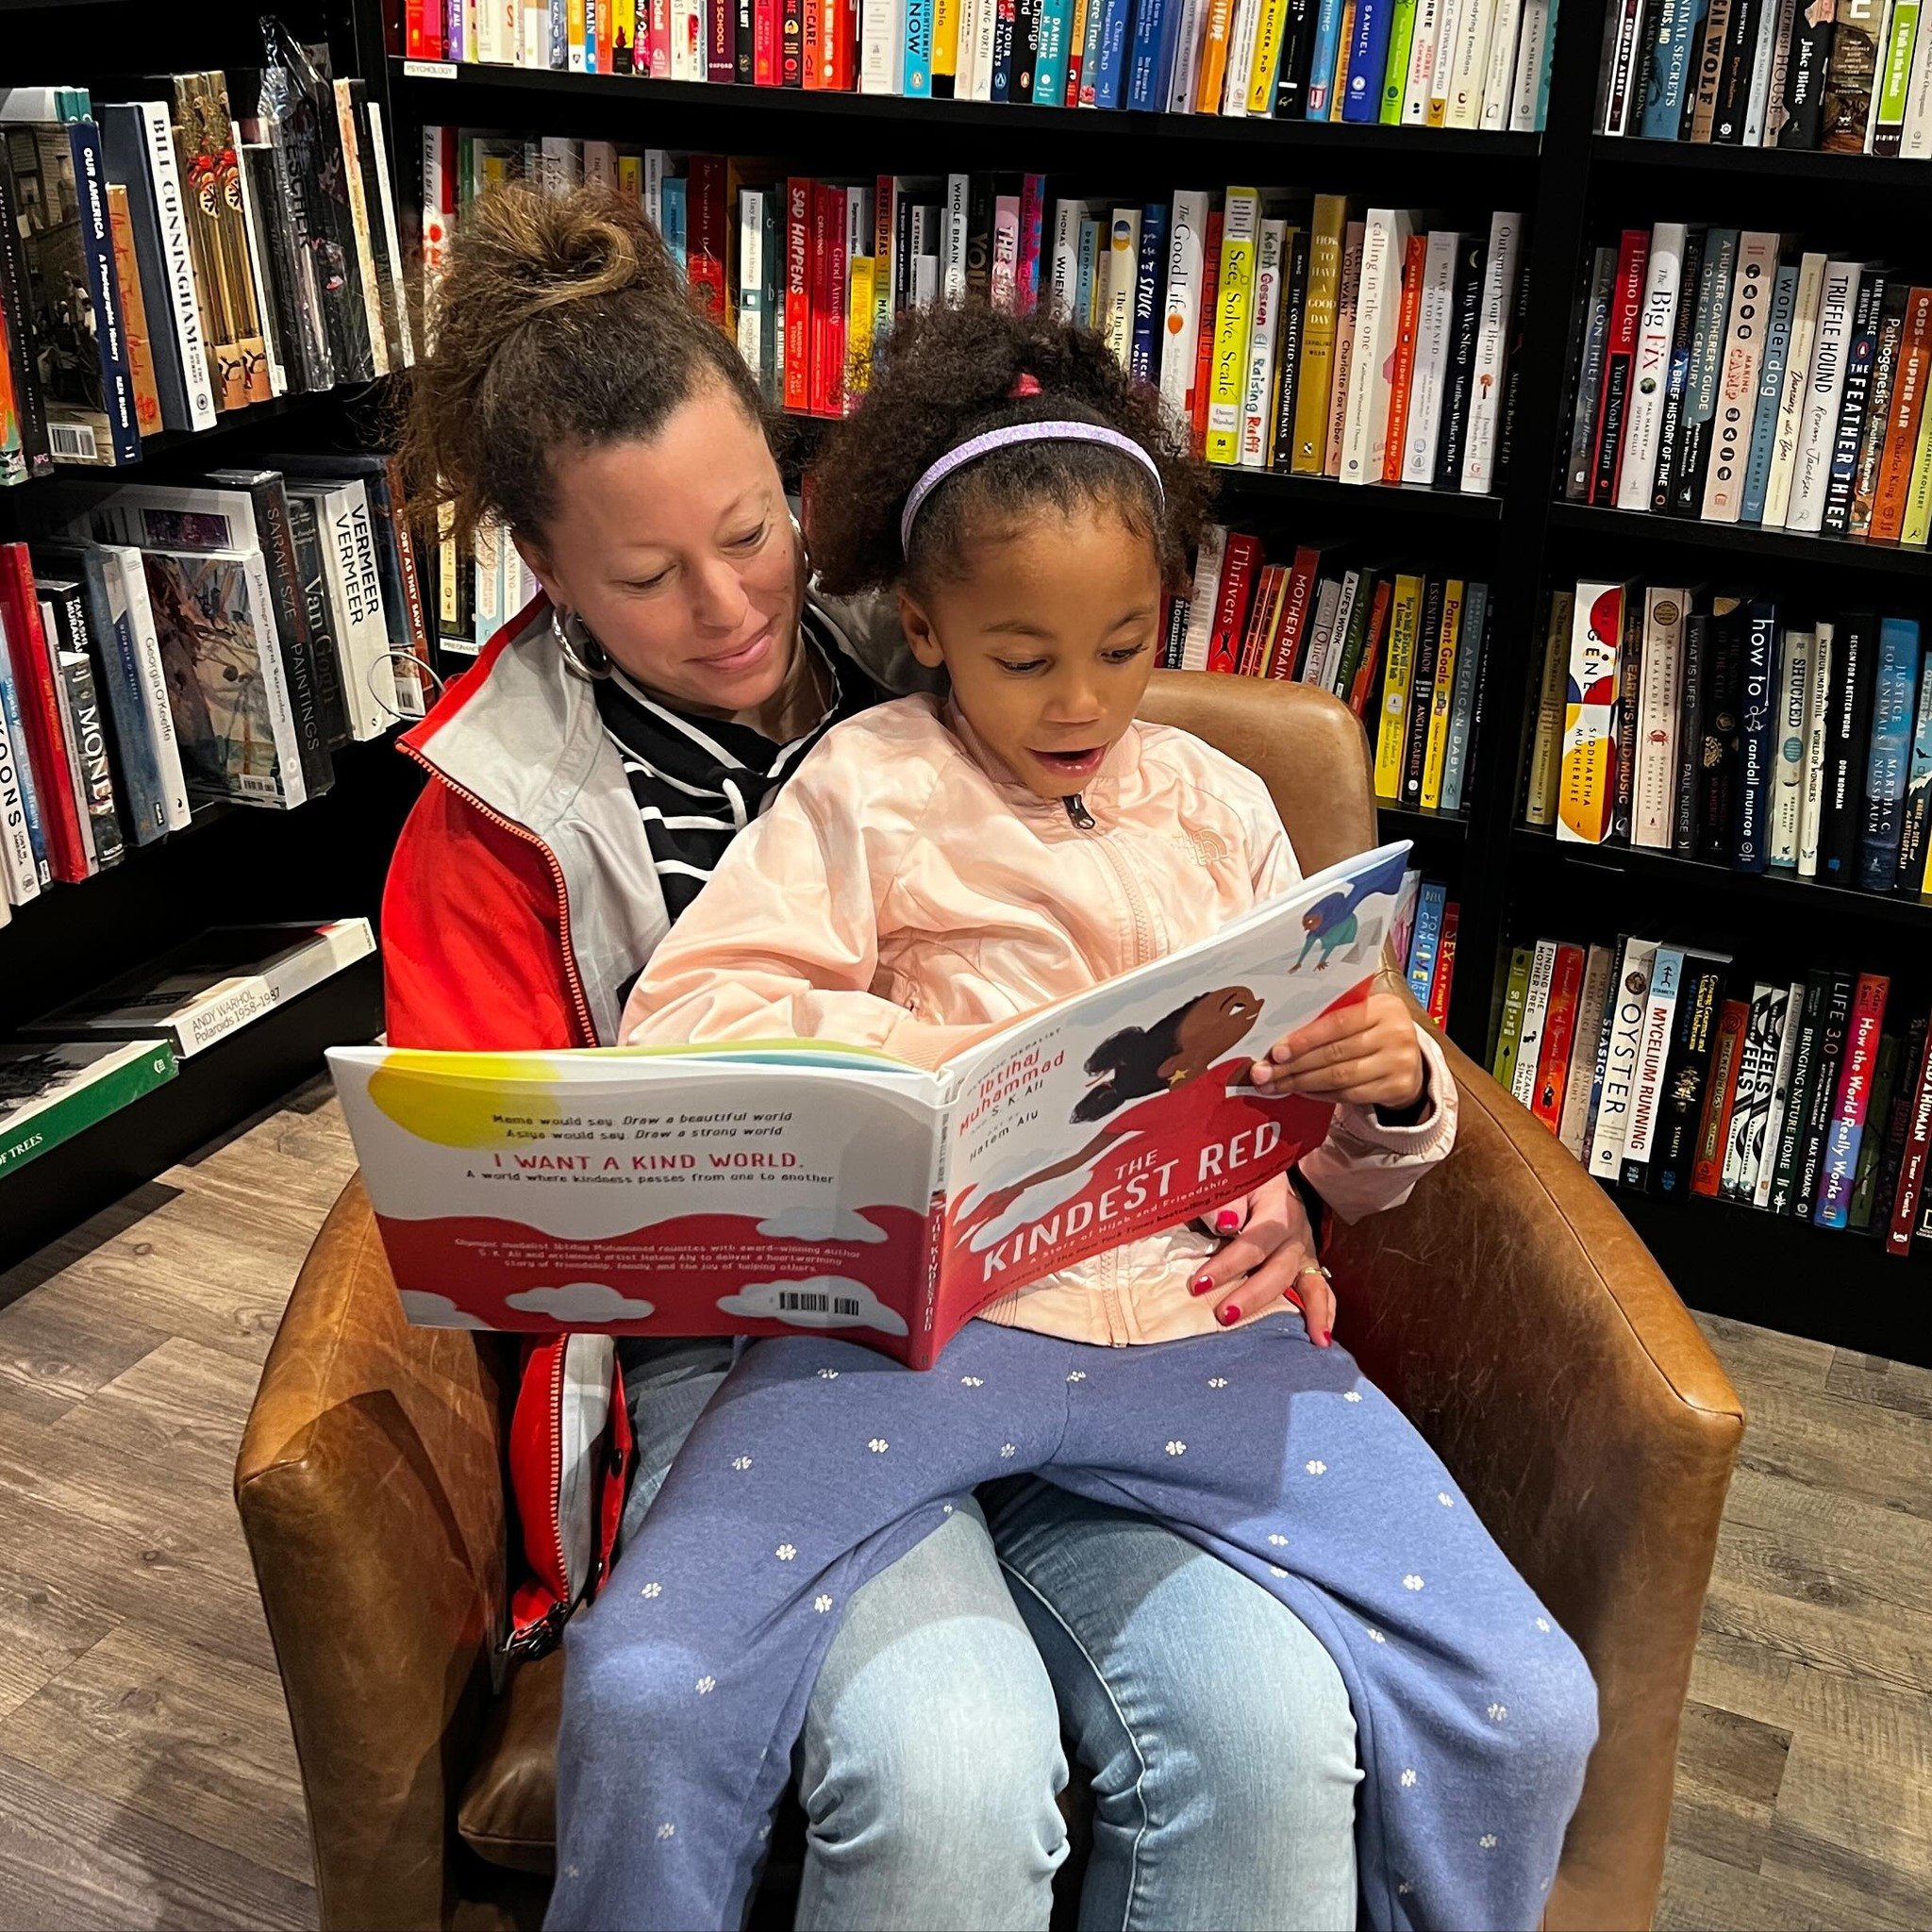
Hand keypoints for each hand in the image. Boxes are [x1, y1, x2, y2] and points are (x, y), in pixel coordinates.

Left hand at [1188, 1172, 1334, 1343]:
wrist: (1262, 1175)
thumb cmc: (1237, 1181)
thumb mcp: (1228, 1179)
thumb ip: (1223, 1199)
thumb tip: (1225, 1223)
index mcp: (1275, 1201)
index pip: (1254, 1238)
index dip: (1229, 1263)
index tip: (1200, 1283)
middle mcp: (1295, 1226)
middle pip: (1278, 1266)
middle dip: (1252, 1294)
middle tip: (1224, 1315)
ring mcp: (1304, 1246)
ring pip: (1304, 1281)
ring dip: (1294, 1312)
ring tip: (1285, 1339)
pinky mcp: (1309, 1262)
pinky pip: (1321, 1288)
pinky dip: (1323, 1313)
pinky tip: (1321, 1340)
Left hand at [1249, 989, 1425, 1110]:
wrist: (1413, 1061)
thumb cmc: (1374, 1033)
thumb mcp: (1362, 1017)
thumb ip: (1330, 1020)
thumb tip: (1279, 1041)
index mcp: (1384, 1006)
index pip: (1337, 1023)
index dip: (1304, 1039)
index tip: (1275, 1052)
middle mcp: (1397, 1033)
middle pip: (1335, 1053)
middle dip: (1294, 1065)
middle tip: (1263, 1073)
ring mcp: (1400, 1062)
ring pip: (1339, 1077)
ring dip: (1301, 1082)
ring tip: (1274, 1085)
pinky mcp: (1398, 1088)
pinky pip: (1349, 1095)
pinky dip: (1320, 1094)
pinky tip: (1300, 1091)